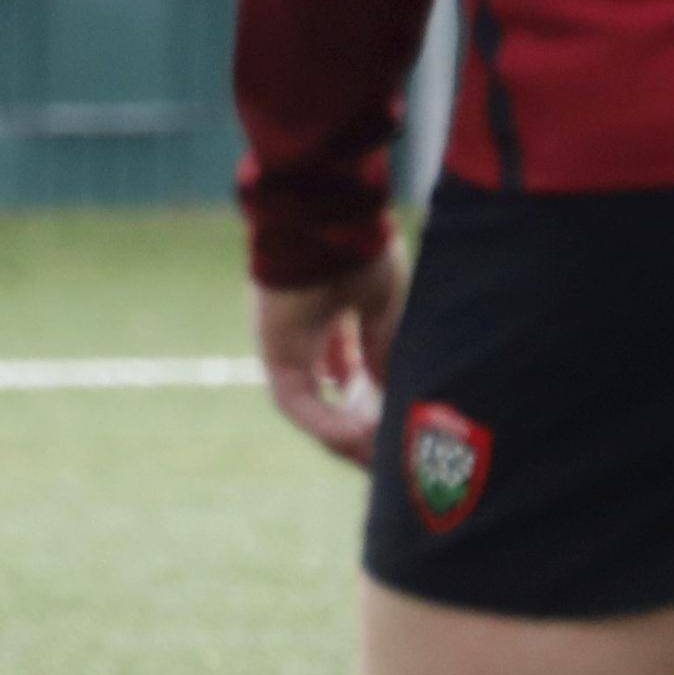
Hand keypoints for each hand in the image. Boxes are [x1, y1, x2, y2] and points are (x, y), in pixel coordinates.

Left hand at [257, 245, 407, 465]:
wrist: (326, 221)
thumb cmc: (354, 249)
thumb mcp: (381, 305)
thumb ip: (385, 348)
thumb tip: (396, 390)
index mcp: (325, 316)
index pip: (346, 370)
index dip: (373, 397)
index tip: (398, 420)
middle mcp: (300, 335)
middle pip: (328, 394)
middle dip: (360, 424)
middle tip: (389, 452)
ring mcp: (284, 346)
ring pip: (313, 407)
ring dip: (347, 433)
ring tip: (380, 454)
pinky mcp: (275, 354)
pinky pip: (299, 403)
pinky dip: (330, 422)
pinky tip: (363, 436)